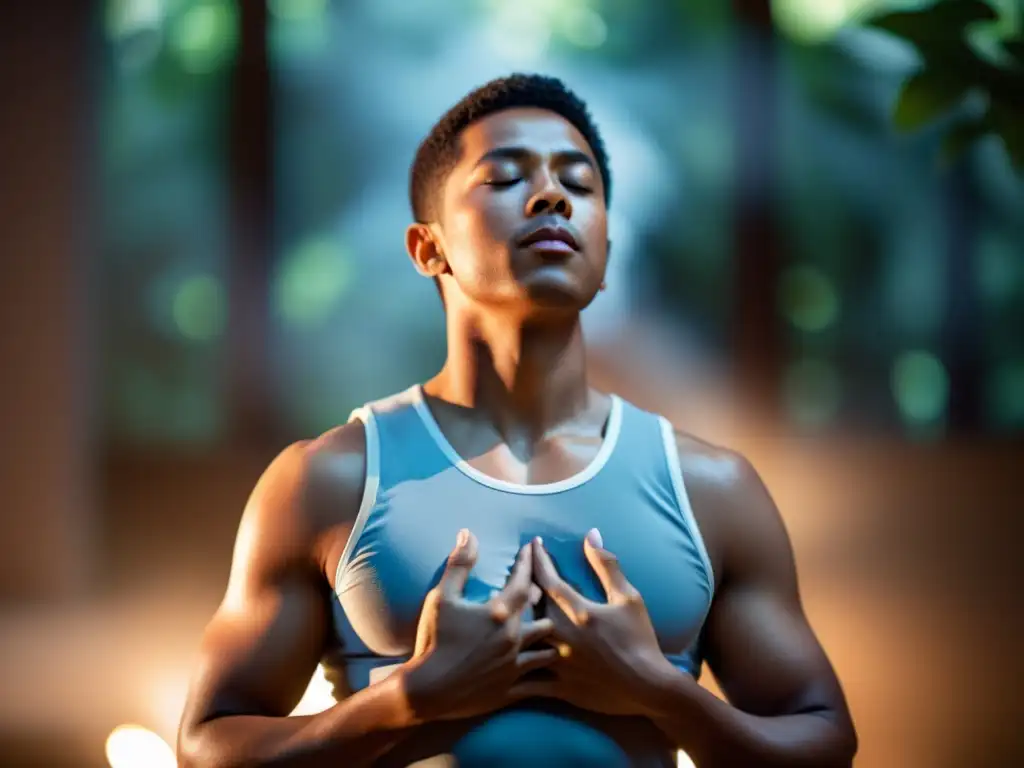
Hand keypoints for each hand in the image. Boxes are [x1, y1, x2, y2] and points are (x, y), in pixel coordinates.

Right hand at [399, 531, 556, 721]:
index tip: (533, 549)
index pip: (523, 582)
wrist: (426, 689)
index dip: (529, 563)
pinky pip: (539, 683)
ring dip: (551, 641)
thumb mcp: (441, 597)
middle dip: (545, 604)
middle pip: (544, 616)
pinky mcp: (510, 689)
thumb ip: (458, 565)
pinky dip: (547, 676)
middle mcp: (513, 639)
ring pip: (548, 651)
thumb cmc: (433, 640)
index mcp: (499, 614)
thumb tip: (468, 534)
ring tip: (555, 636)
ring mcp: (514, 666)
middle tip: (545, 593)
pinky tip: (553, 674)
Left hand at [523, 530, 677, 716]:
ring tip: (505, 611)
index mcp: (578, 611)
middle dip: (520, 587)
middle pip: (528, 606)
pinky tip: (502, 660)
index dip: (537, 559)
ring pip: (522, 640)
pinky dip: (513, 668)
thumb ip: (607, 566)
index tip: (532, 544)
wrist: (648, 687)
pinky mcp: (558, 686)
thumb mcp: (629, 598)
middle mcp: (562, 635)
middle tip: (515, 574)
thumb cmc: (640, 639)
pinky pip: (528, 678)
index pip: (547, 579)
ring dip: (513, 624)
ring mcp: (557, 662)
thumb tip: (590, 535)